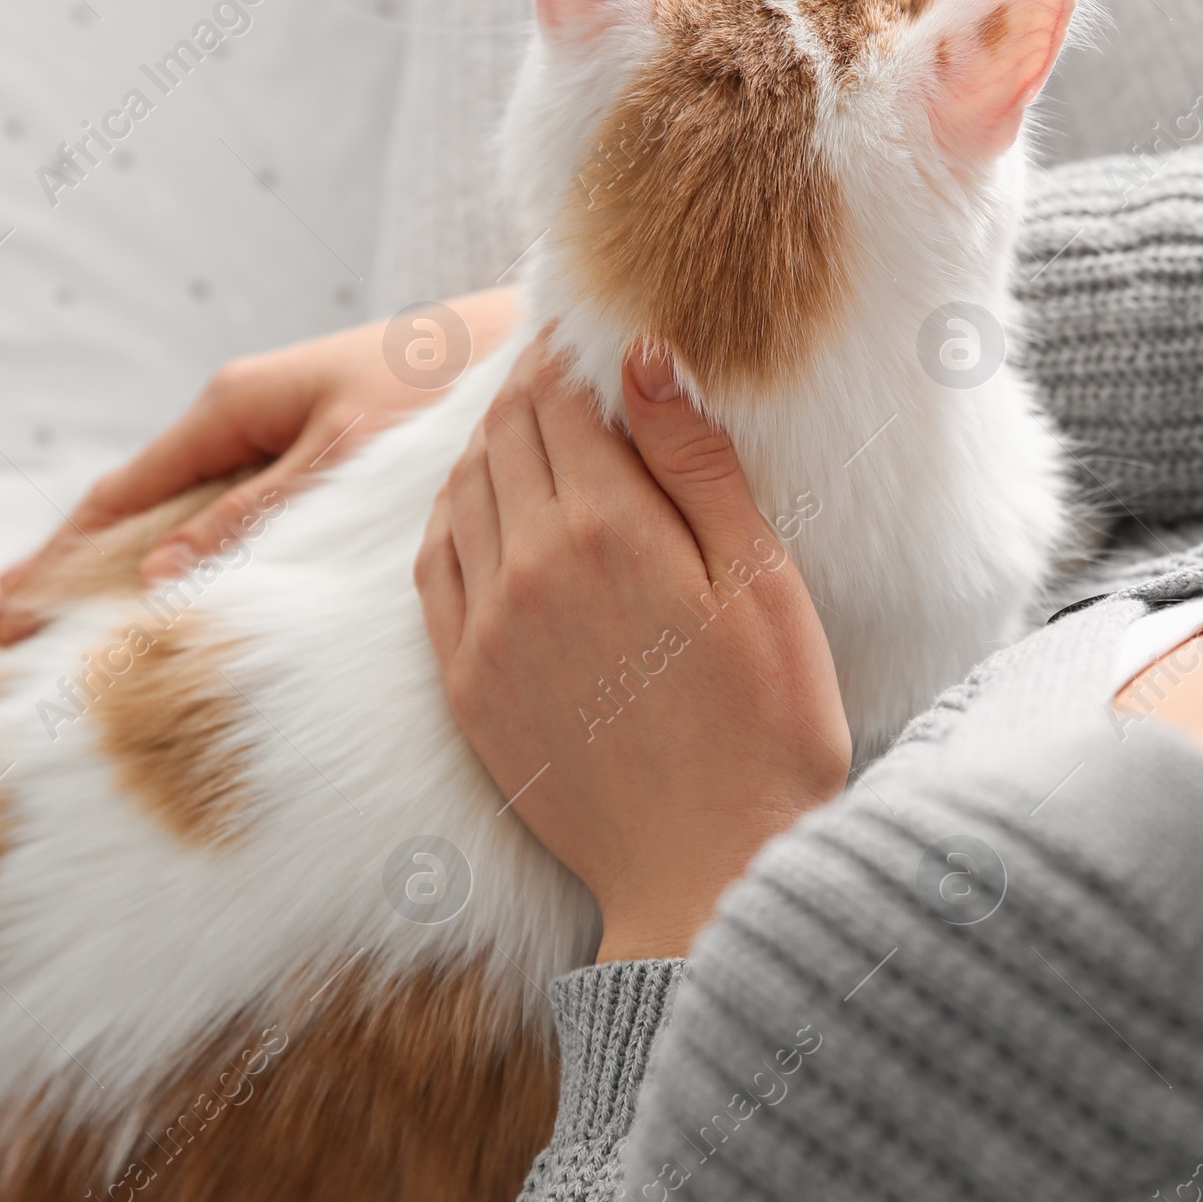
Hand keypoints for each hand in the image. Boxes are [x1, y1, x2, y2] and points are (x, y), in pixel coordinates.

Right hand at [0, 289, 518, 642]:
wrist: (526, 345)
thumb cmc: (444, 384)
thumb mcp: (347, 453)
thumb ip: (259, 512)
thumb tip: (160, 574)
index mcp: (233, 406)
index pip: (120, 496)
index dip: (57, 558)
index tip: (3, 614)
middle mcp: (244, 421)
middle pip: (135, 510)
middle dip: (69, 571)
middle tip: (3, 641)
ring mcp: (275, 441)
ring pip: (181, 519)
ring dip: (123, 572)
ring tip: (65, 632)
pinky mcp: (315, 460)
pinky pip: (232, 520)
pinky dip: (188, 560)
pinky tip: (172, 601)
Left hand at [417, 339, 850, 962]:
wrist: (709, 873)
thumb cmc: (767, 727)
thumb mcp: (760, 581)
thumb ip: (696, 462)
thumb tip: (641, 354)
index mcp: (605, 529)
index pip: (559, 397)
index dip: (571, 351)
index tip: (590, 328)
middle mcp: (524, 568)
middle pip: (503, 433)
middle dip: (532, 386)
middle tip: (565, 363)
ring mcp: (483, 630)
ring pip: (460, 491)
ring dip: (491, 443)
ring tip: (535, 424)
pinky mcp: (464, 684)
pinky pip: (435, 566)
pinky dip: (455, 513)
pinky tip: (487, 505)